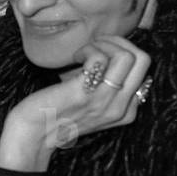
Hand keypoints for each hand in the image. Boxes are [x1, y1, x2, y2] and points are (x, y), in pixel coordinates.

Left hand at [0, 35, 151, 171]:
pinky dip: (88, 49)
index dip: (122, 53)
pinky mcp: (84, 94)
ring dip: (104, 43)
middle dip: (119, 41)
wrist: (33, 133)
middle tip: (96, 45)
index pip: (144, 71)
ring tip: (85, 51)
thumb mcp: (91, 105)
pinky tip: (75, 57)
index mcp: (126, 111)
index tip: (100, 54)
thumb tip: (113, 56)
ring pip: (127, 56)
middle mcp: (120, 108)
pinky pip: (100, 58)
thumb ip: (107, 89)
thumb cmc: (56, 113)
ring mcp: (104, 101)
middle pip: (144, 61)